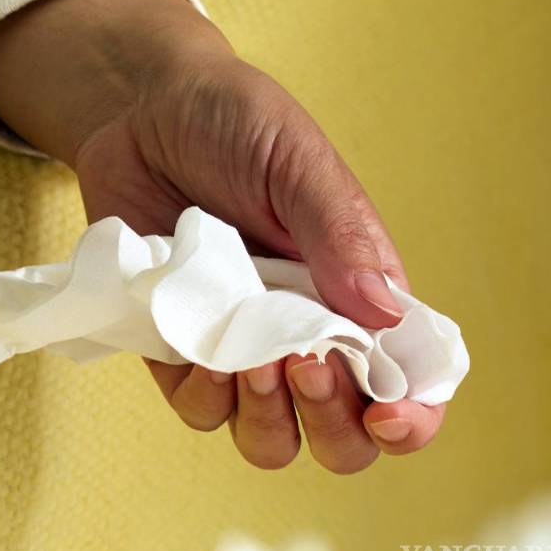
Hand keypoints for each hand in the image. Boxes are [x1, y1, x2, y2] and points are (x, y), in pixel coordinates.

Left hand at [0, 0, 445, 472]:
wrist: (139, 109)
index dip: (412, 417)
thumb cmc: (232, 124)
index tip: (389, 414)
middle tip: (305, 362)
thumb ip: (342, 234)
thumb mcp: (296, 162)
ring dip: (268, 418)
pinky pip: (198, 410)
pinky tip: (200, 348)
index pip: (407, 383)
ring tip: (252, 360)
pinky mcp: (176, 350)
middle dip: (334, 423)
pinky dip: (204, 395)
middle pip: (342, 437)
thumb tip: (390, 315)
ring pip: (269, 440)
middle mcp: (305, 334)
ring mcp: (239, 349)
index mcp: (358, 294)